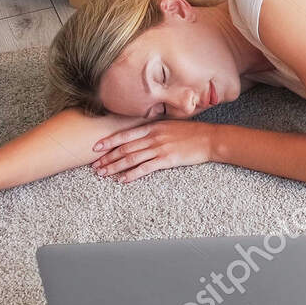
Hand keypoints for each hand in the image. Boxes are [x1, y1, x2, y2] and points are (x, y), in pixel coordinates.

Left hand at [92, 120, 212, 182]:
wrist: (210, 139)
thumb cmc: (193, 132)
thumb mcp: (171, 125)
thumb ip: (155, 129)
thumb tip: (142, 135)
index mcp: (153, 126)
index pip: (125, 135)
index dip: (108, 142)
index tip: (96, 148)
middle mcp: (153, 136)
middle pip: (124, 148)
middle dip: (107, 158)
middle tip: (95, 166)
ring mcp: (159, 148)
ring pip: (130, 159)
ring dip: (114, 167)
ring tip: (103, 174)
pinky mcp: (166, 160)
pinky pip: (144, 169)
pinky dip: (131, 175)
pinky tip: (122, 180)